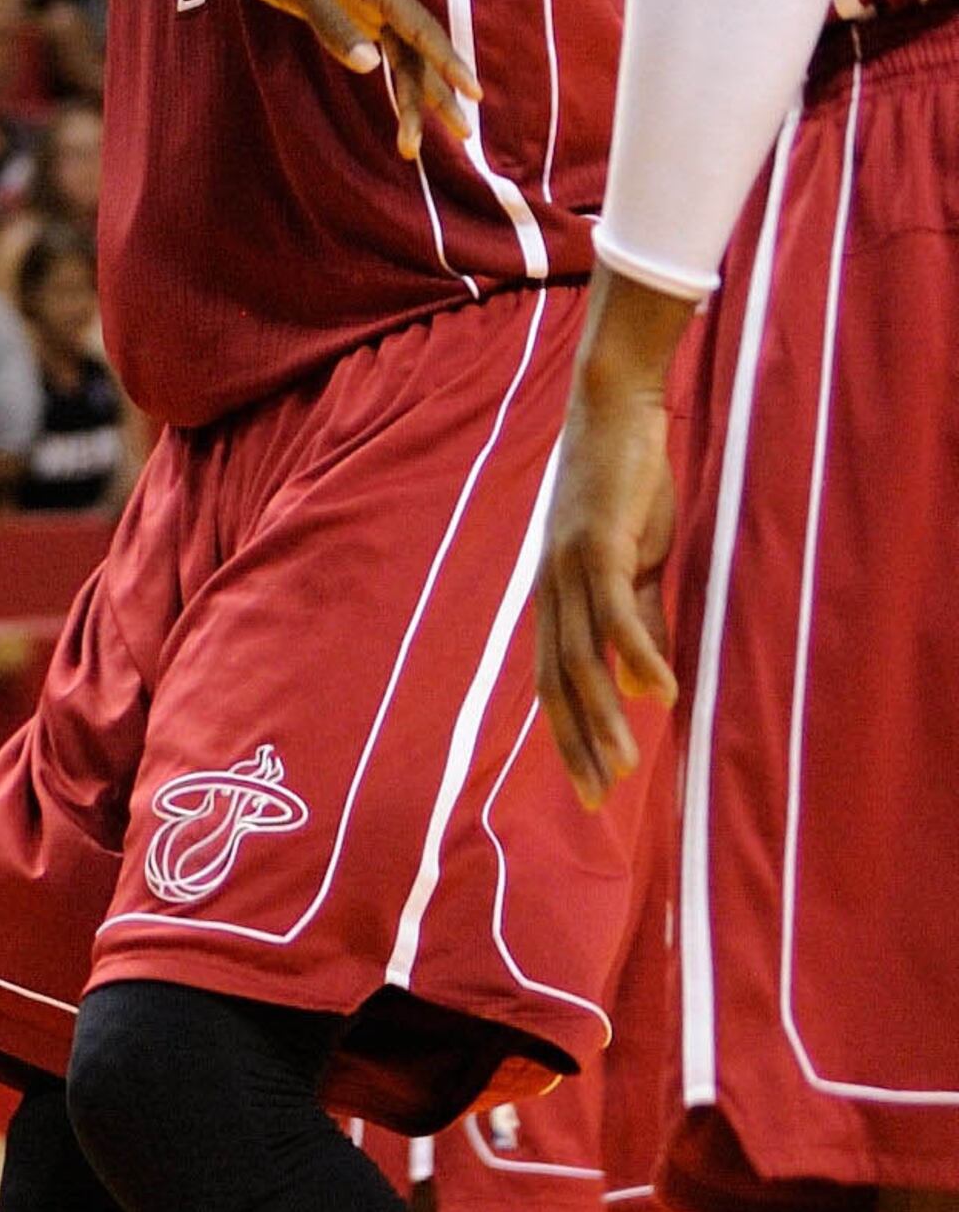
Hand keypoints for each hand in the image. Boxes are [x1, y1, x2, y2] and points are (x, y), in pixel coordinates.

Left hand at [139, 0, 480, 139]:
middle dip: (438, 95)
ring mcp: (364, 3)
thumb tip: (372, 67)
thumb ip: (331, 24)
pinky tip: (401, 100)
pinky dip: (393, 76)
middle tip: (463, 137)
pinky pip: (382, 47)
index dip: (450, 66)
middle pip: (418, 52)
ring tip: (418, 141)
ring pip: (401, 55)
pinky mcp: (346, 8)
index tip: (475, 95)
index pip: (423, 32)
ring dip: (414, 95)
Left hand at [534, 272, 692, 801]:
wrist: (614, 412)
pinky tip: (658, 694)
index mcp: (556, 597)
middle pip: (558, 682)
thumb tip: (639, 681)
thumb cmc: (625, 487)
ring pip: (581, 657)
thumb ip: (636, 618)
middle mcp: (551, 589)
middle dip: (577, 744)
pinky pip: (617, 611)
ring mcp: (569, 567)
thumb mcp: (634, 562)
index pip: (555, 680)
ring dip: (604, 717)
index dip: (568, 735)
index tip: (588, 786)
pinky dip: (638, 654)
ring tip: (626, 766)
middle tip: (595, 798)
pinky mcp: (599, 543)